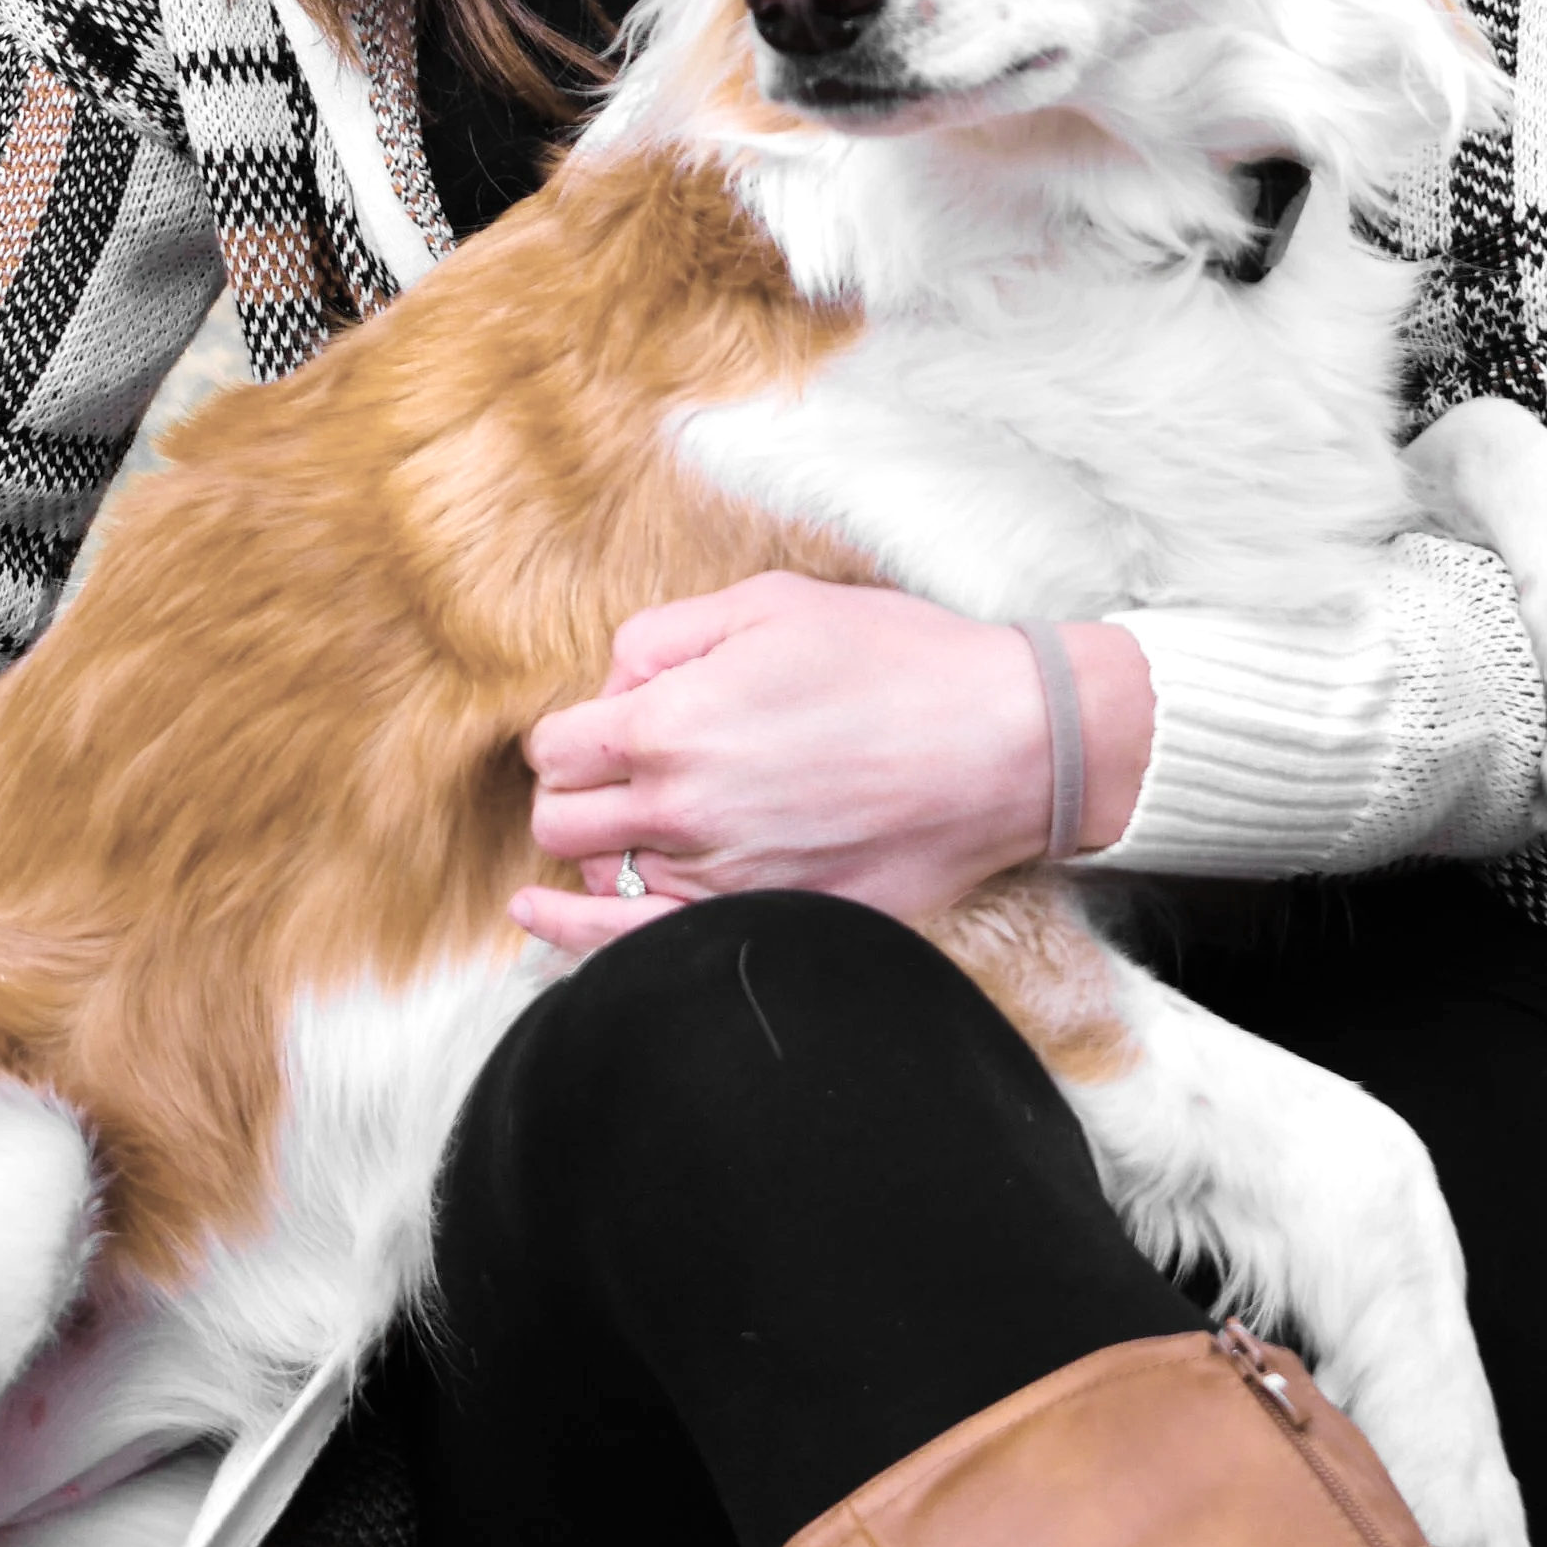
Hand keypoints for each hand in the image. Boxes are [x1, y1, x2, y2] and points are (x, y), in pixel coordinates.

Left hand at [511, 571, 1152, 957]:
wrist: (1001, 743)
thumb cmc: (896, 660)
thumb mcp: (770, 601)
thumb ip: (662, 635)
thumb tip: (612, 681)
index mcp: (671, 724)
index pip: (554, 747)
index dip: (574, 728)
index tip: (609, 721)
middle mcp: (682, 812)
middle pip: (561, 819)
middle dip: (575, 788)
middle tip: (622, 764)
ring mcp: (721, 881)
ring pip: (602, 880)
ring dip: (607, 846)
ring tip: (648, 814)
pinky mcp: (767, 922)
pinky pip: (642, 944)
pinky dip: (589, 931)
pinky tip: (544, 917)